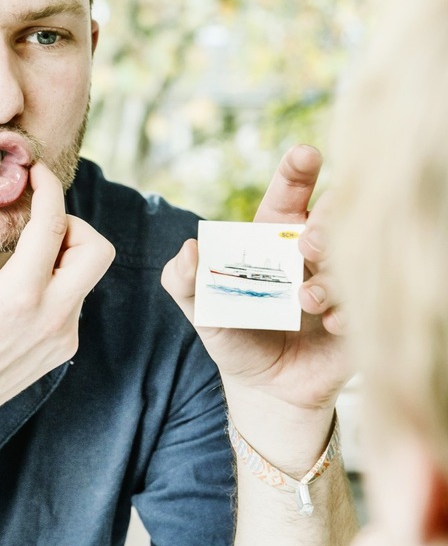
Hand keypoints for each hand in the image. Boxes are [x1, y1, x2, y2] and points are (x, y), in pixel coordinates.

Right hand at [0, 158, 114, 430]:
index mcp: (18, 298)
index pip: (54, 225)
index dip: (48, 188)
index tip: (36, 171)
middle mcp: (51, 319)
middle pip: (98, 250)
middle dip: (74, 225)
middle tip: (40, 224)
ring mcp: (63, 338)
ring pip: (88, 277)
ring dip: (64, 256)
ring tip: (26, 255)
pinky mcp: (64, 350)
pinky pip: (76, 302)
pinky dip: (56, 285)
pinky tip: (21, 290)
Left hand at [161, 146, 351, 431]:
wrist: (266, 390)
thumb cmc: (236, 339)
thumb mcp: (202, 314)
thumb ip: (183, 283)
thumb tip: (187, 249)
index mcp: (276, 238)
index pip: (291, 193)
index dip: (297, 171)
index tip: (305, 154)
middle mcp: (313, 252)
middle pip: (332, 214)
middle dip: (324, 222)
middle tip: (305, 243)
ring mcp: (339, 280)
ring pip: (350, 256)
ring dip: (329, 273)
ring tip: (305, 299)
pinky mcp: (358, 314)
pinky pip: (362, 302)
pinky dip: (346, 310)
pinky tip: (330, 324)